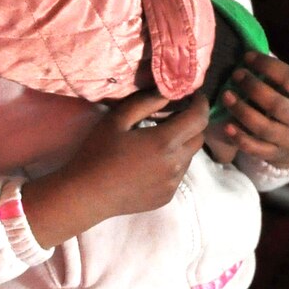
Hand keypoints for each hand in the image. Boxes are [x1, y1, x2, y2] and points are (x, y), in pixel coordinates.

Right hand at [23, 92, 207, 249]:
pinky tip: (149, 162)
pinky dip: (172, 163)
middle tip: (171, 116)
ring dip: (180, 143)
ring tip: (156, 140)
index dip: (200, 103)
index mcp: (165, 141)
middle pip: (198, 137)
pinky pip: (178, 174)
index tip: (194, 95)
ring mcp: (173, 183)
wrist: (88, 194)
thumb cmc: (98, 152)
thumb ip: (145, 102)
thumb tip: (168, 92)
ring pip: (189, 156)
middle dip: (191, 123)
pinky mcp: (167, 196)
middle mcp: (176, 163)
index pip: (199, 118)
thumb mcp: (116, 119)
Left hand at [213, 52, 288, 167]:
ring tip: (226, 95)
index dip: (266, 66)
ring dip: (241, 110)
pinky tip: (227, 125)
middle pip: (275, 104)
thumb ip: (278, 74)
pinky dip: (240, 138)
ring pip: (263, 127)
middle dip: (252, 87)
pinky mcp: (276, 155)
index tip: (247, 57)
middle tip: (235, 74)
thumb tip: (249, 52)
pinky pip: (256, 148)